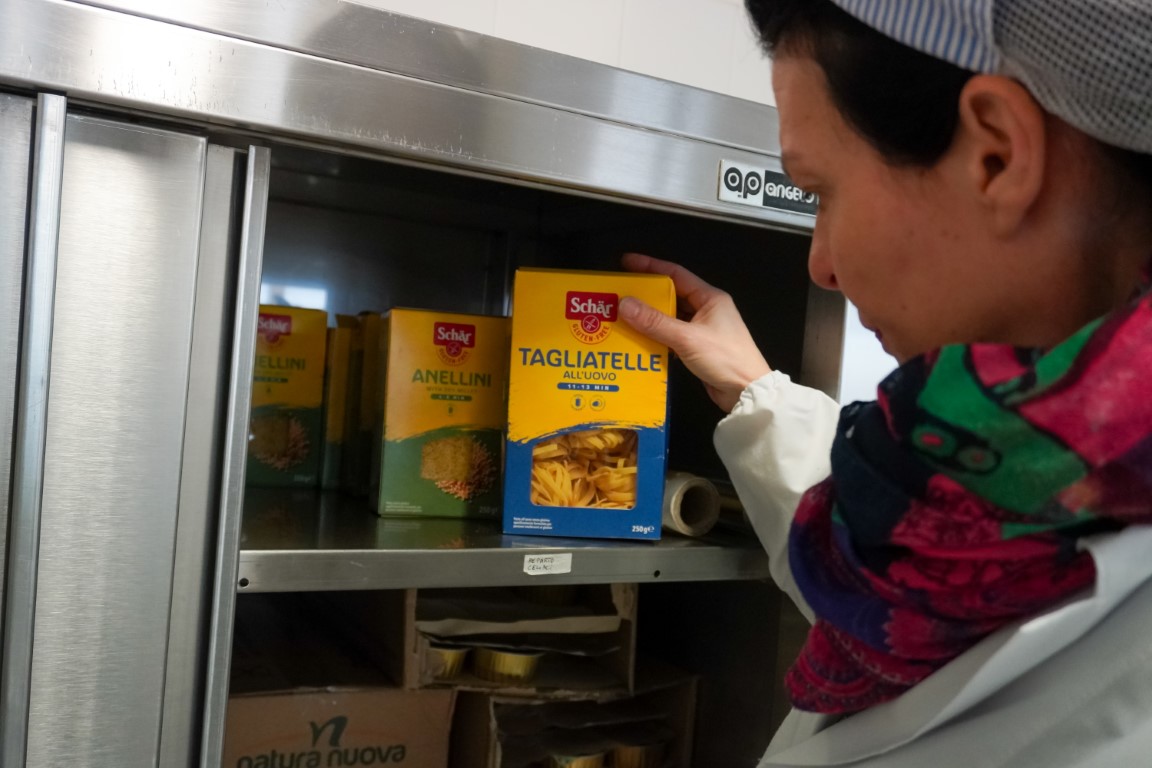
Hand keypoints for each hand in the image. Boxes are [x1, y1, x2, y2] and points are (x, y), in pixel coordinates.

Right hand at [618, 253, 770, 411]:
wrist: (746, 392)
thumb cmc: (724, 359)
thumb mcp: (687, 338)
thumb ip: (655, 322)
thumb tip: (625, 304)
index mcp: (710, 298)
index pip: (676, 274)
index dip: (650, 266)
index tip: (627, 262)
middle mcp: (707, 310)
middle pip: (671, 295)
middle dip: (646, 295)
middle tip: (620, 293)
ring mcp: (703, 329)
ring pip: (671, 317)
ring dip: (650, 318)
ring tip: (624, 316)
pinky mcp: (698, 348)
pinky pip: (672, 336)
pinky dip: (657, 336)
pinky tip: (639, 340)